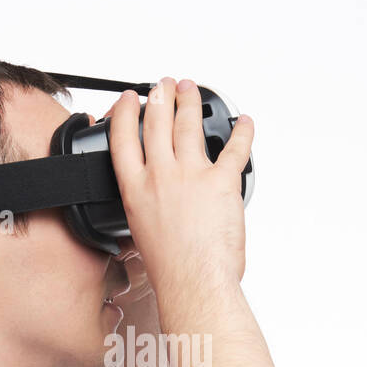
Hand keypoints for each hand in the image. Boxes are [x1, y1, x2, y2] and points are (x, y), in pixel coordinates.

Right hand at [106, 77, 253, 303]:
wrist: (194, 281)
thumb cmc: (171, 269)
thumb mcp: (142, 232)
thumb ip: (146, 208)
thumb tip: (153, 204)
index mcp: (135, 190)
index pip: (123, 140)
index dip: (124, 114)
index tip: (129, 100)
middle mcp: (160, 176)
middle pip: (157, 123)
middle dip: (161, 96)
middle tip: (164, 84)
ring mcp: (191, 175)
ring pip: (188, 125)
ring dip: (190, 102)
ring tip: (191, 90)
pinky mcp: (222, 181)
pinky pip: (235, 148)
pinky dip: (242, 132)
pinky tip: (243, 123)